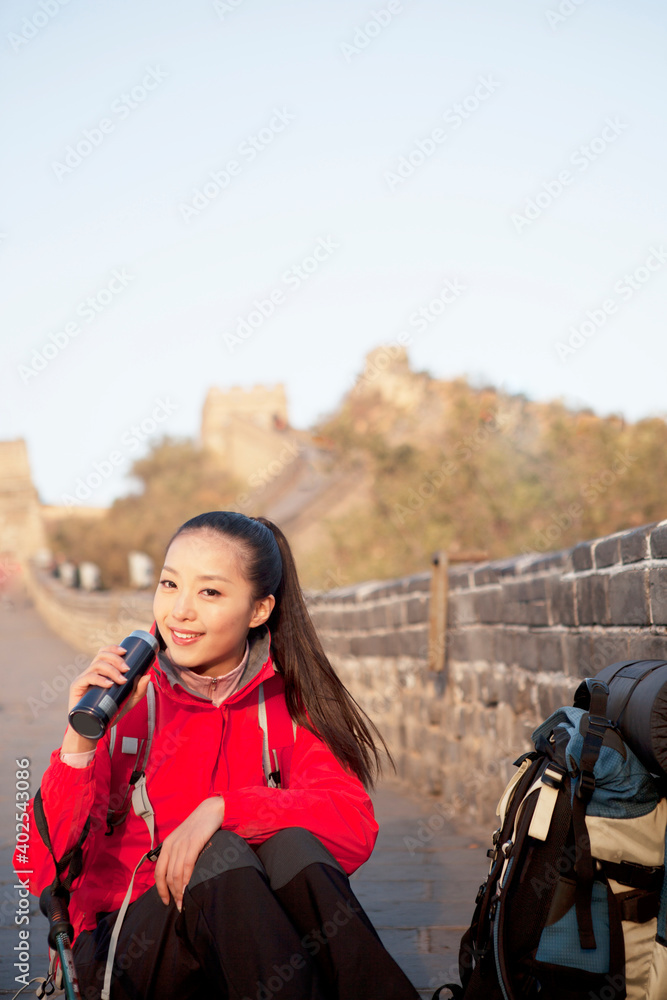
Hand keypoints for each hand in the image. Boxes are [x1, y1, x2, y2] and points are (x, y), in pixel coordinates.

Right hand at [62, 645, 150, 753]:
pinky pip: (87, 678)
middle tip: (127, 669)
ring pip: (96, 665)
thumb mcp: (128, 701)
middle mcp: (91, 672)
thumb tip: (148, 675)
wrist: (92, 730)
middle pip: (101, 655)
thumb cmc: (109, 713)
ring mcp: (83, 679)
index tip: (126, 651)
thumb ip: (139, 690)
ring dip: (111, 669)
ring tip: (121, 680)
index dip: (114, 648)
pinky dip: (99, 679)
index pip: (104, 653)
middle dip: (116, 659)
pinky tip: (109, 684)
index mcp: (101, 671)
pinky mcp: (76, 688)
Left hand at [154, 797, 225, 911]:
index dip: (160, 889)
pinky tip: (189, 889)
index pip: (158, 872)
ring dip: (179, 891)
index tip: (166, 901)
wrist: (212, 809)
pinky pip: (187, 865)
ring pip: (176, 873)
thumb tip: (178, 877)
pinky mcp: (194, 842)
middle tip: (180, 906)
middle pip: (167, 876)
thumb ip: (179, 854)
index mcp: (167, 845)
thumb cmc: (200, 827)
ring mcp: (182, 844)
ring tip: (185, 902)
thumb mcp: (184, 839)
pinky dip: (186, 879)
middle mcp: (172, 845)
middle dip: (172, 894)